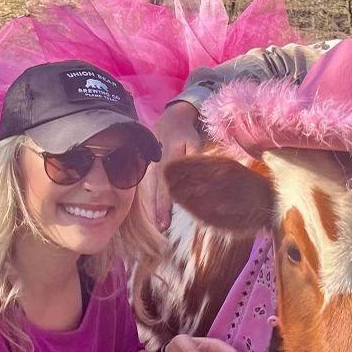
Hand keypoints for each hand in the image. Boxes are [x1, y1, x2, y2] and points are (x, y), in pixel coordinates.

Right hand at [143, 101, 202, 230]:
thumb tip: (202, 170)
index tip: (168, 218)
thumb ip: (196, 155)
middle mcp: (156, 167)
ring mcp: (151, 170)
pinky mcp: (149, 172)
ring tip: (159, 226)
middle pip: (157, 192)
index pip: (166, 186)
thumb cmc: (185, 135)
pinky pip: (149, 190)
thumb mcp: (193, 141)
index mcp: (168, 161)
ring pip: (151, 192)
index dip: (166, 203)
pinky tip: (155, 216)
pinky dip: (152, 203)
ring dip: (154, 210)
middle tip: (162, 228)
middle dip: (159, 211)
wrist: (168, 122)